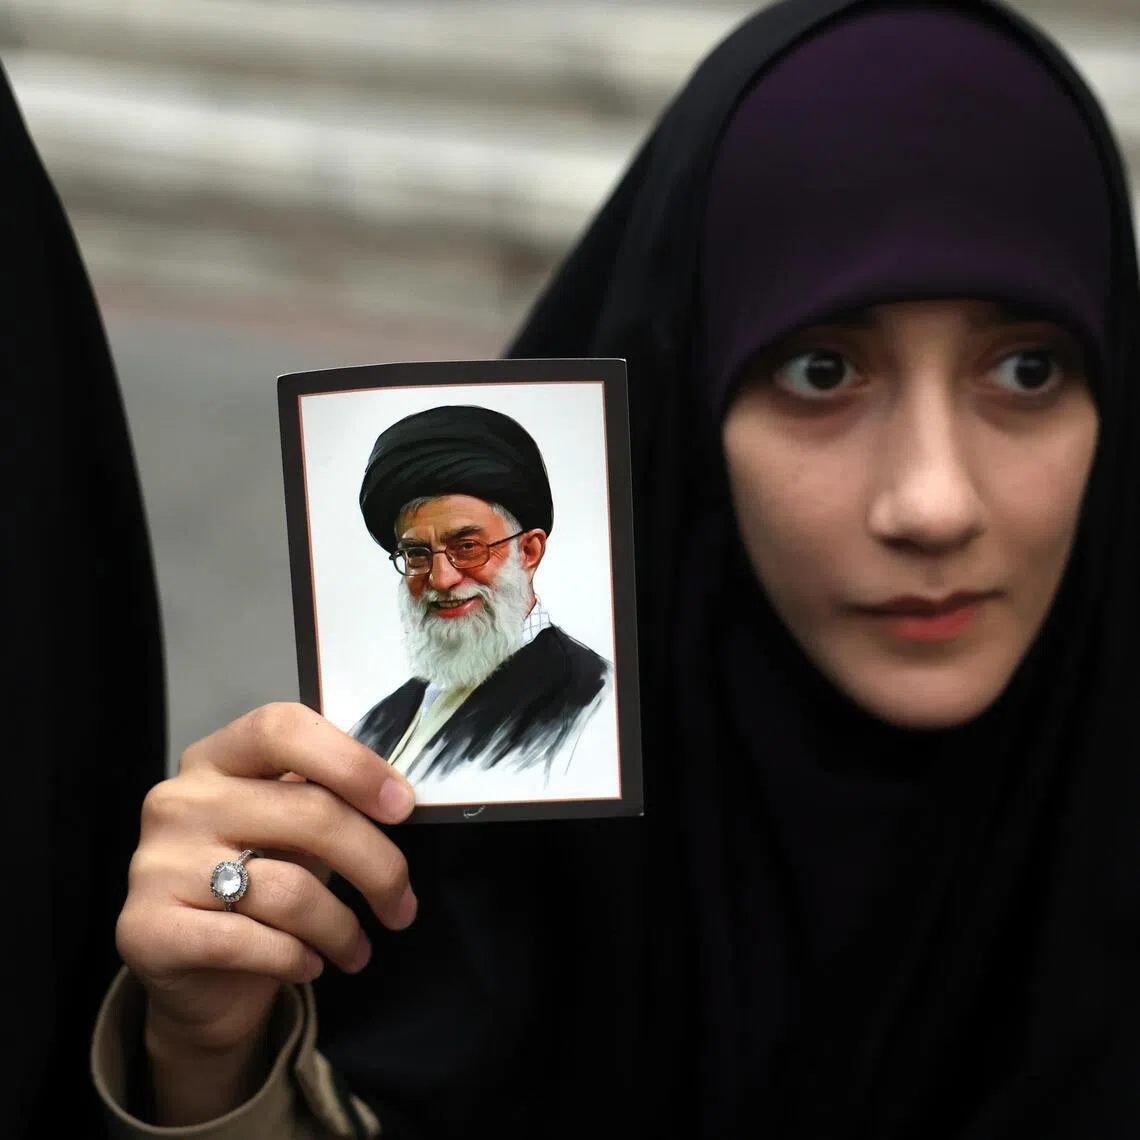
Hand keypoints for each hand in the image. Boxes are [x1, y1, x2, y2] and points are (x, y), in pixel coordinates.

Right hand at [116, 703, 415, 1082]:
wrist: (199, 978)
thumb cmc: (259, 881)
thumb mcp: (294, 829)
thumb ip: (330, 800)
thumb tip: (401, 799)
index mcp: (218, 757)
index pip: (283, 729)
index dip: (351, 762)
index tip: (402, 805)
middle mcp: (181, 799)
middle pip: (308, 813)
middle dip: (377, 864)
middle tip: (403, 903)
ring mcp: (157, 862)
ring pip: (289, 889)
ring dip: (341, 928)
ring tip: (358, 950)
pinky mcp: (147, 928)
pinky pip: (251, 941)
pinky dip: (297, 959)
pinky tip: (310, 964)